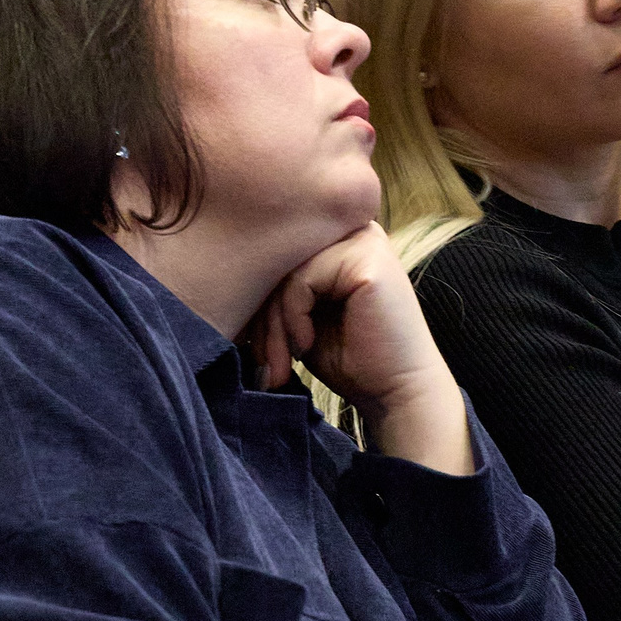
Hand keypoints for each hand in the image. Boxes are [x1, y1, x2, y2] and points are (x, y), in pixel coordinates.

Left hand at [247, 223, 471, 474]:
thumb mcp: (302, 318)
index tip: (261, 353)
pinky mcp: (366, 257)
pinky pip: (300, 280)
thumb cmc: (353, 360)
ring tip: (281, 361)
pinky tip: (306, 344)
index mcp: (340, 237)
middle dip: (262, 317)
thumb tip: (221, 278)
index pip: (276, 252)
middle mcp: (354, 228)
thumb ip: (277, 290)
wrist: (398, 392)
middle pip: (278, 257)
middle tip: (266, 365)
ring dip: (274, 323)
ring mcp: (363, 239)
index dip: (258, 301)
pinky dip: (293, 318)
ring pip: (284, 270)